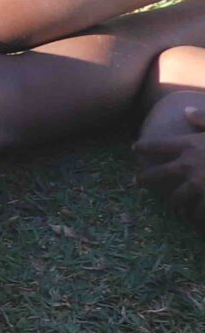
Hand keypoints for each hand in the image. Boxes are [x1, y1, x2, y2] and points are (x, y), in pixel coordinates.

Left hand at [135, 103, 204, 226]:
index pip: (160, 145)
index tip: (134, 148)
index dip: (146, 146)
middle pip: (159, 174)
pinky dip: (195, 217)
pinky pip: (197, 212)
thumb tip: (186, 111)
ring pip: (177, 197)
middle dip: (146, 178)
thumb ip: (204, 118)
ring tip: (171, 207)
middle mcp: (190, 165)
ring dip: (173, 203)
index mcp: (191, 145)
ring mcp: (198, 185)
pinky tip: (194, 221)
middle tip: (136, 182)